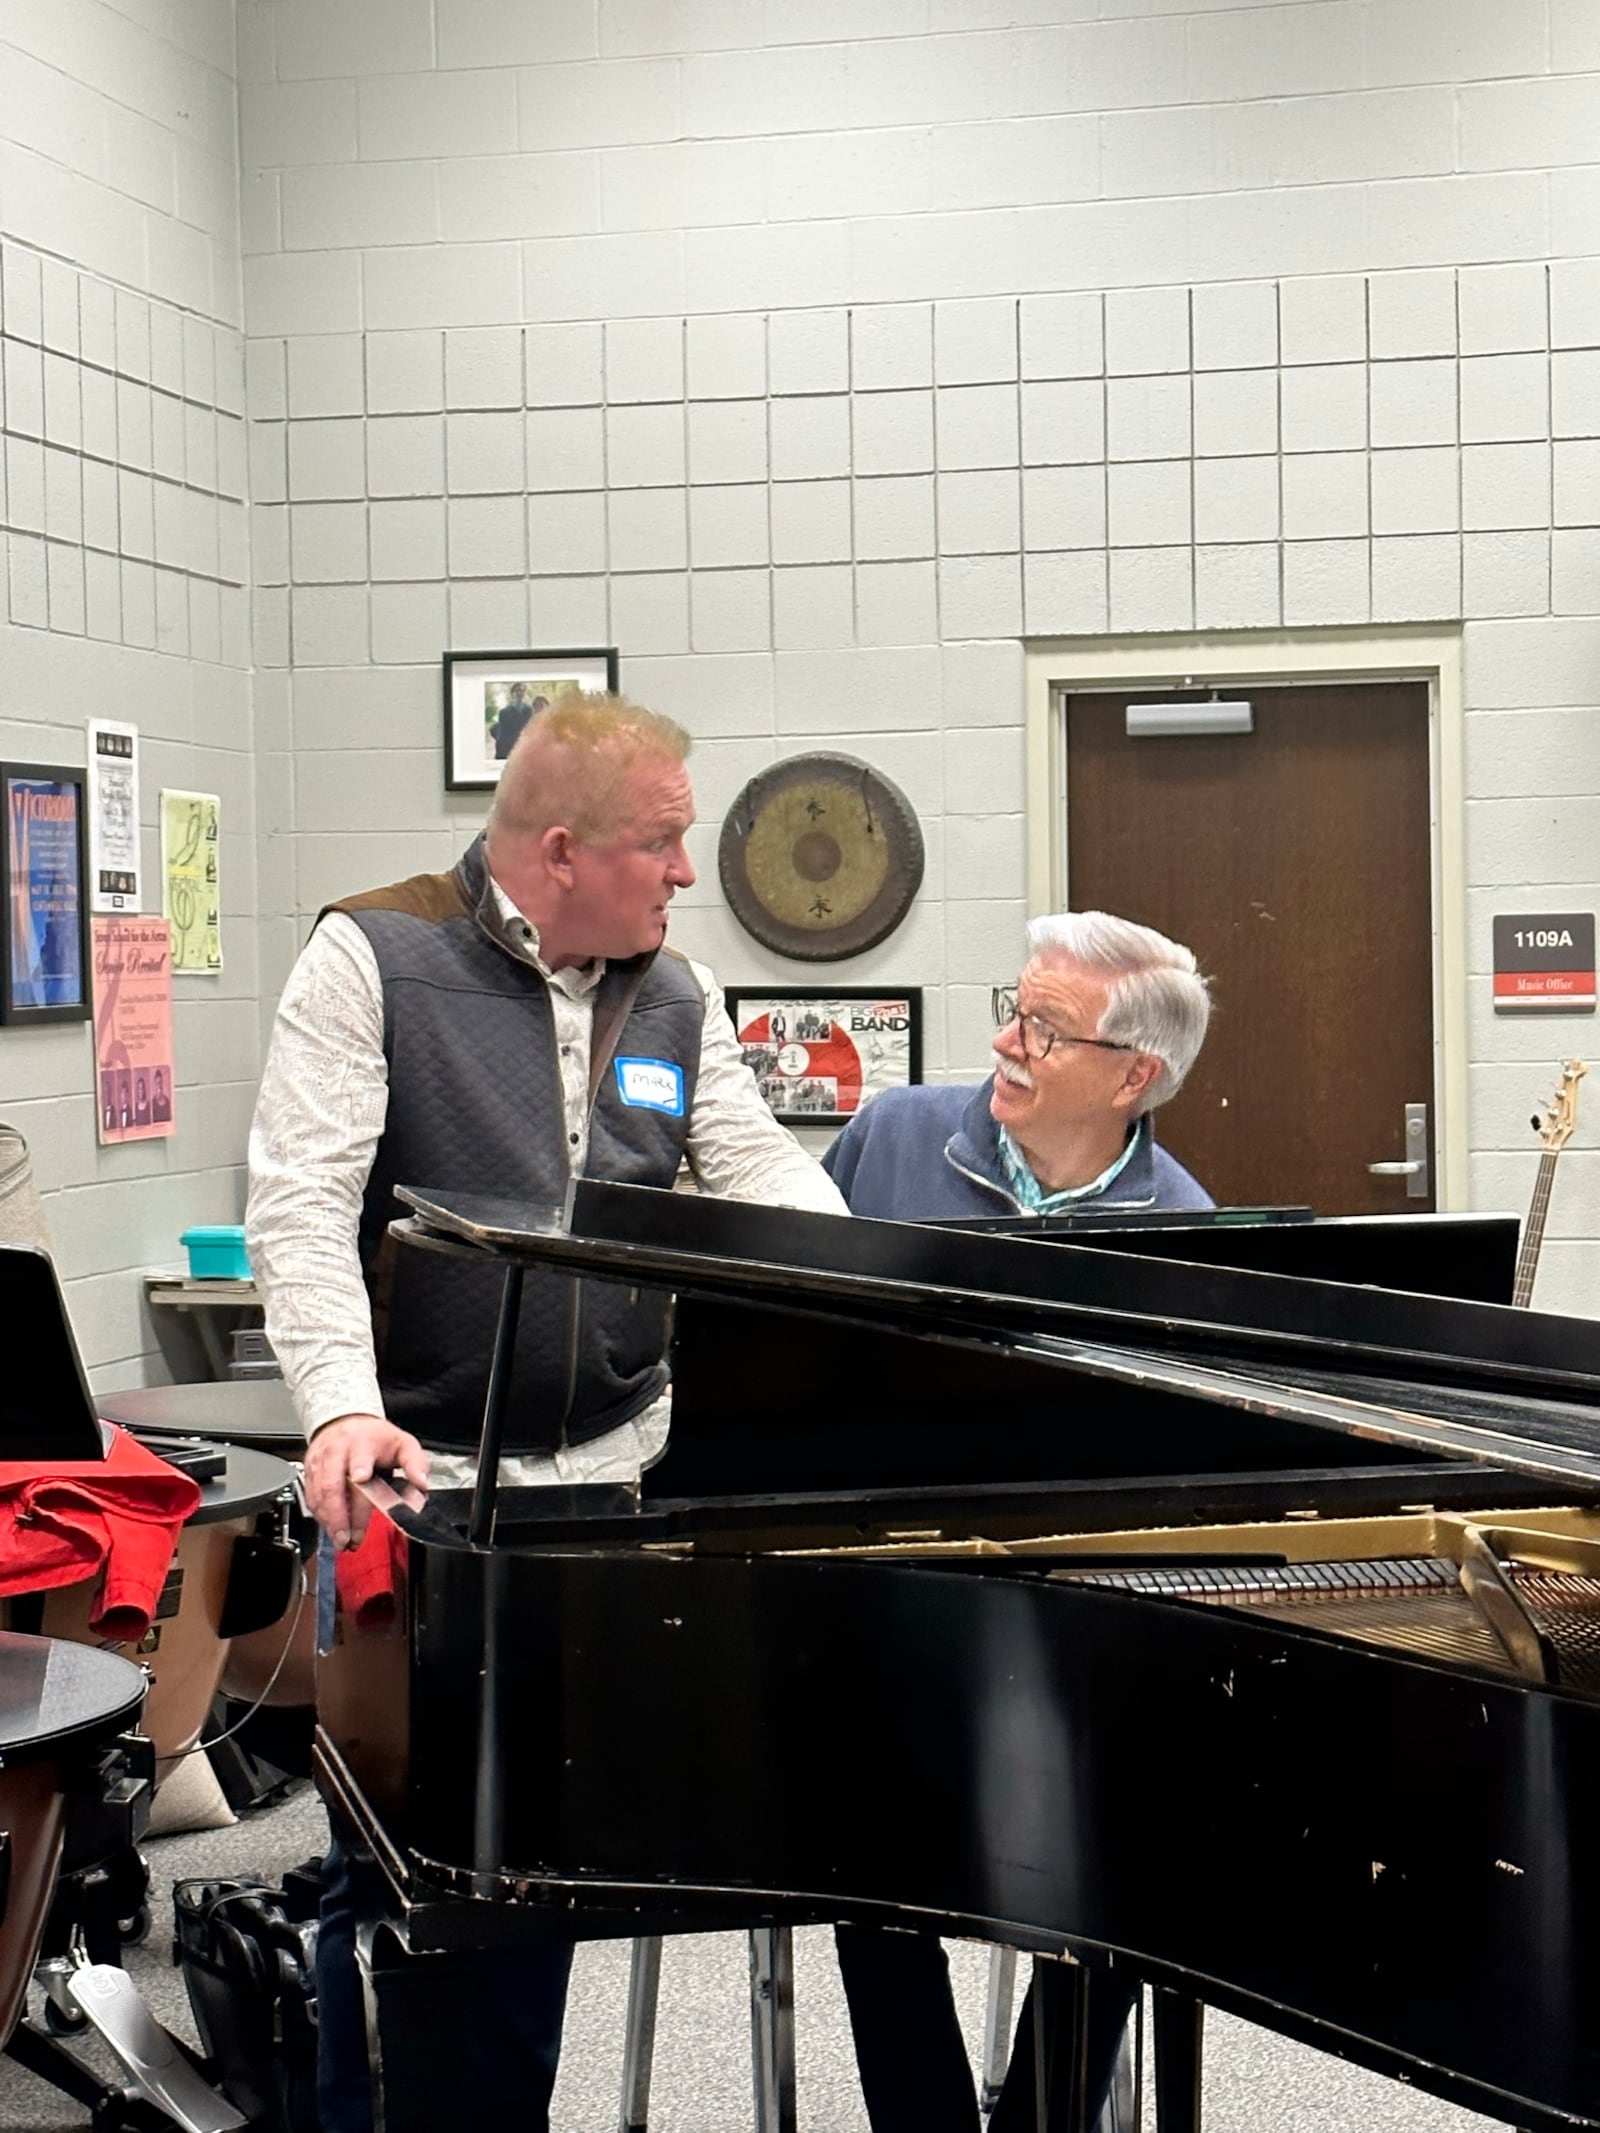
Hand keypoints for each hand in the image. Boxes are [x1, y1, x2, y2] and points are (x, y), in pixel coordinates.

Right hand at [304, 1414, 429, 1548]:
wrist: (345, 1421)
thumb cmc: (375, 1437)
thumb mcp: (403, 1443)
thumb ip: (415, 1463)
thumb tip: (422, 1484)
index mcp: (364, 1442)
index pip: (360, 1456)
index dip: (360, 1468)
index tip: (361, 1479)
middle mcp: (338, 1451)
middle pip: (333, 1484)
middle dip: (340, 1514)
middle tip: (348, 1537)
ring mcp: (321, 1462)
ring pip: (319, 1494)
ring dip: (329, 1521)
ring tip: (342, 1540)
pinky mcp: (310, 1472)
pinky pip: (311, 1497)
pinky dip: (320, 1516)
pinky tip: (331, 1528)